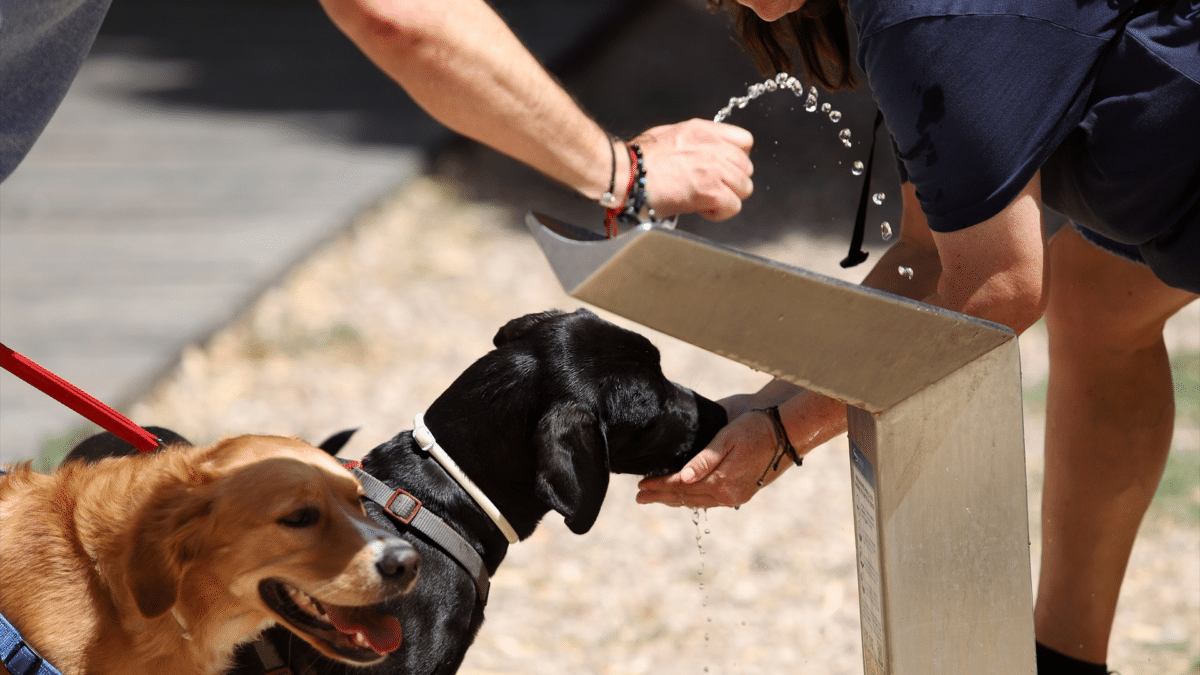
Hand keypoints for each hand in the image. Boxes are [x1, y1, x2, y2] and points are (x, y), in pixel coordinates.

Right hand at [635, 119, 753, 220]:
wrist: (625, 173)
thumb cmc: (638, 159)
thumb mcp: (670, 135)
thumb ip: (694, 142)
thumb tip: (700, 154)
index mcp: (703, 131)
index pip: (745, 141)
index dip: (736, 158)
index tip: (723, 169)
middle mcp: (713, 147)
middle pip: (746, 167)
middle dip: (731, 181)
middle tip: (709, 188)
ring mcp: (714, 169)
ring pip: (744, 188)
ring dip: (726, 197)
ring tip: (704, 200)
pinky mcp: (710, 191)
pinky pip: (733, 206)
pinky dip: (719, 213)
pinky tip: (700, 209)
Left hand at [636, 408, 788, 508]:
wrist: (787, 435)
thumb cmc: (755, 429)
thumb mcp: (727, 439)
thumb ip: (704, 460)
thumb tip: (683, 478)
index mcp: (722, 482)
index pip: (681, 487)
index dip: (659, 486)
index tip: (641, 485)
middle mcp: (728, 495)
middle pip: (687, 499)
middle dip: (662, 497)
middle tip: (640, 497)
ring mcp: (736, 497)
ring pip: (698, 502)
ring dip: (676, 500)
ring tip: (657, 498)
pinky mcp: (742, 494)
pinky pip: (711, 500)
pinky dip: (693, 499)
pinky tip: (685, 496)